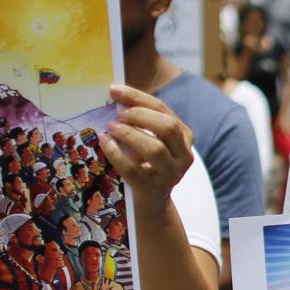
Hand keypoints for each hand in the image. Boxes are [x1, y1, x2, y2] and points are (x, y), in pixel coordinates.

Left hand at [97, 84, 194, 219]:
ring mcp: (171, 174)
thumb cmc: (146, 163)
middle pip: (167, 127)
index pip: (164, 110)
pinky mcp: (153, 188)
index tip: (115, 90)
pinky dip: (115, 152)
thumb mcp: (150, 139)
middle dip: (140, 115)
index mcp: (185, 137)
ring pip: (154, 148)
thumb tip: (116, 95)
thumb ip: (141, 120)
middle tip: (118, 114)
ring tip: (111, 128)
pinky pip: (132, 168)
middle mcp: (184, 155)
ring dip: (129, 134)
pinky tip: (104, 141)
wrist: (151, 200)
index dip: (138, 97)